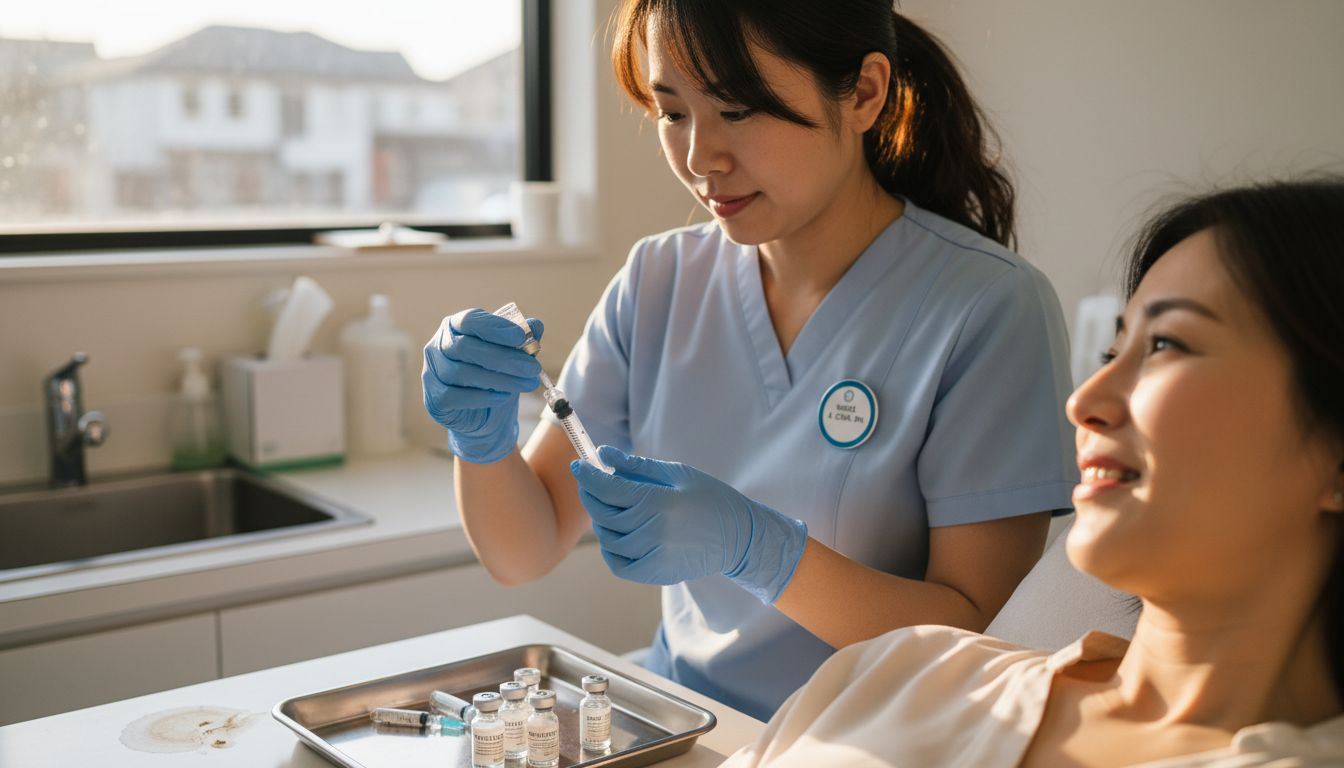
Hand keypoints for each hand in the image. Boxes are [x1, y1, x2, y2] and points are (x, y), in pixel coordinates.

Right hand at [422, 308, 543, 463]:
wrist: (483, 416)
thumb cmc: (495, 376)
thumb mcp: (513, 356)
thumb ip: (522, 340)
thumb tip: (536, 325)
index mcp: (455, 326)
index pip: (470, 320)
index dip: (495, 327)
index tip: (521, 336)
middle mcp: (437, 345)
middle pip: (465, 347)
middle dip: (503, 358)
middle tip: (532, 367)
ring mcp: (431, 372)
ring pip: (462, 373)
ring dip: (499, 379)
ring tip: (526, 384)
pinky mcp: (433, 398)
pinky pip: (455, 396)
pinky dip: (482, 397)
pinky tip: (503, 397)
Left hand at [571, 446, 807, 603]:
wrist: (739, 537)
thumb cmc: (709, 498)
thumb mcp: (677, 473)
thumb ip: (637, 466)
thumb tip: (603, 454)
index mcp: (661, 501)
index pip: (609, 489)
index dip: (588, 476)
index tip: (577, 465)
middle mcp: (655, 531)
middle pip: (604, 514)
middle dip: (591, 495)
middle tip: (591, 484)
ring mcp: (655, 556)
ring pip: (609, 539)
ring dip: (601, 522)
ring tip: (609, 507)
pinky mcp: (657, 573)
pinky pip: (619, 565)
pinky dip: (610, 550)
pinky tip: (616, 535)